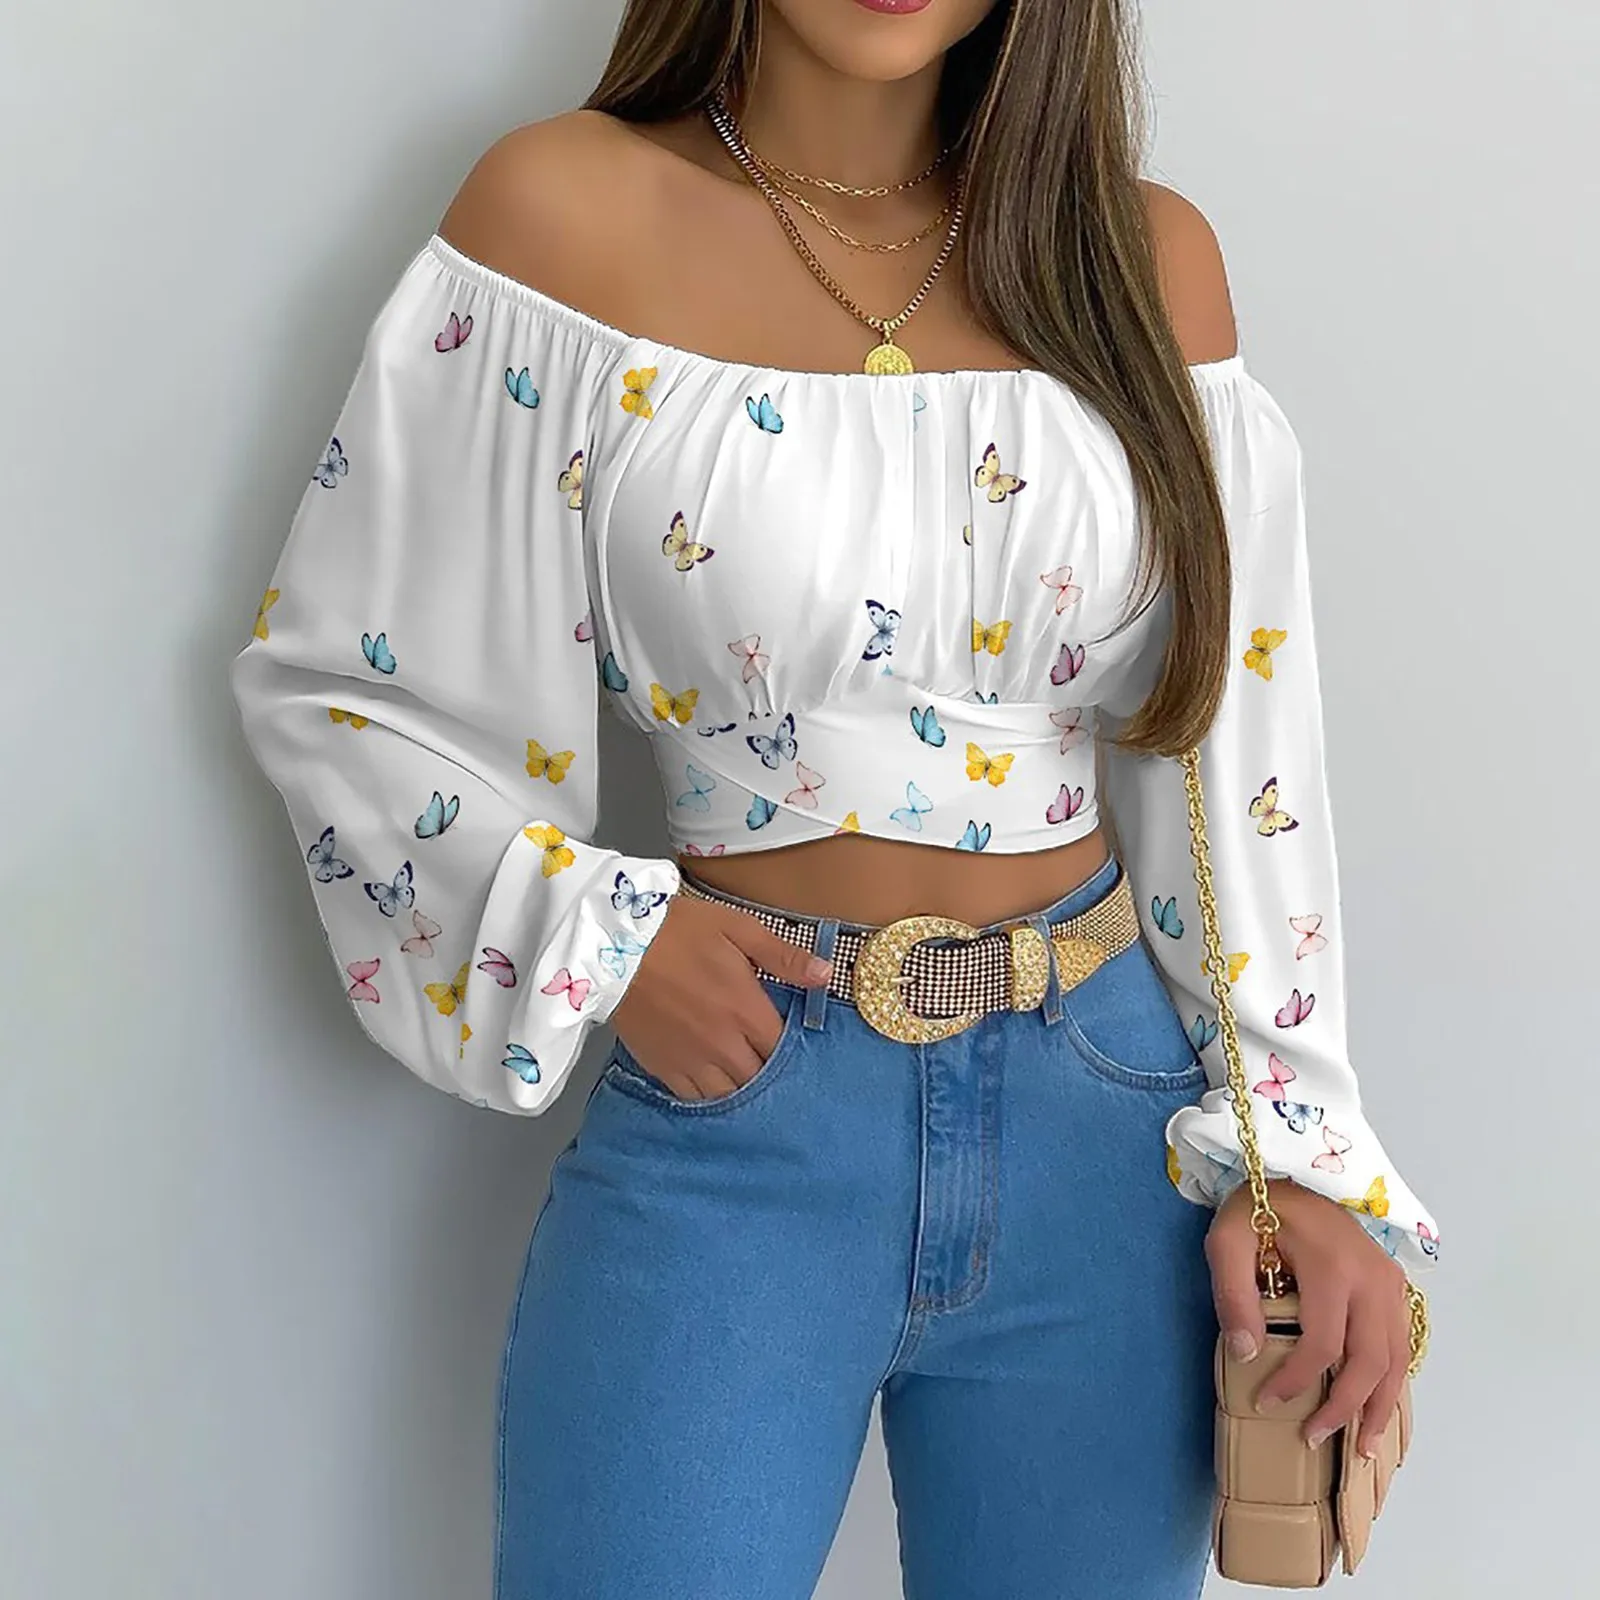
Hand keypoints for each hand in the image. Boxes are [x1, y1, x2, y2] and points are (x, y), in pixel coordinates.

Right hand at [607, 893, 833, 1100]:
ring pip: (731, 1096)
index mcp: (747, 1011)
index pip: (784, 1049)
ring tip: (745, 1076)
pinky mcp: (663, 1068)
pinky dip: (710, 1097)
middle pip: (761, 1079)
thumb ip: (784, 957)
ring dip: (742, 1088)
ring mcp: (692, 1060)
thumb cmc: (678, 930)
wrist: (613, 944)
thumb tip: (826, 975)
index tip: (789, 1041)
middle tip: (767, 1059)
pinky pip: (695, 1099)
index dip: (791, 1049)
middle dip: (769, 1073)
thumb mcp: (739, 929)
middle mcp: (723, 1044)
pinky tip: (715, 1085)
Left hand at [1206, 1177, 1410, 1459]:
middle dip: (1345, 1408)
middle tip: (1313, 1438)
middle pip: (1370, 1361)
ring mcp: (1389, 1282)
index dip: (1297, 1381)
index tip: (1267, 1402)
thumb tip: (1246, 1354)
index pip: (1322, 1344)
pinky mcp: (1394, 1284)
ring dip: (1381, 1406)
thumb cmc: (1258, 1206)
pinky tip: (1380, 1407)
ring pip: (1396, 1359)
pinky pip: (1402, 1343)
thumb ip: (1233, 1294)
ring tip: (1362, 1447)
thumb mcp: (1227, 1240)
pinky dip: (1394, 1381)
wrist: (1296, 1170)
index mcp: (1332, 1267)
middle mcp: (1372, 1278)